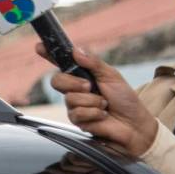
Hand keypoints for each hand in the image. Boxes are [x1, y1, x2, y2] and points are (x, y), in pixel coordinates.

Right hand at [37, 42, 157, 156]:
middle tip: (89, 86)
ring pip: (69, 99)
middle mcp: (75, 89)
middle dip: (73, 83)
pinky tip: (102, 115)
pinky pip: (77, 113)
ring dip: (90, 101)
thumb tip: (76, 51)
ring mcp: (75, 105)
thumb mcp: (112, 76)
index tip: (39, 47)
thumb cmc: (126, 100)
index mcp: (82, 74)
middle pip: (56, 81)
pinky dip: (93, 113)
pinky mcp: (79, 121)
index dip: (48, 54)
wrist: (135, 126)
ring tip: (104, 104)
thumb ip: (94, 63)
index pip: (61, 62)